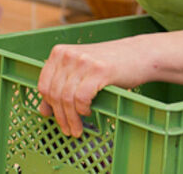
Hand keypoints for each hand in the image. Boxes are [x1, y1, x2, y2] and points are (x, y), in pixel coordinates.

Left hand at [37, 36, 152, 136]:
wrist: (139, 54)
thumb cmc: (109, 65)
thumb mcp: (80, 72)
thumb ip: (61, 86)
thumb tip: (44, 110)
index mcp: (58, 52)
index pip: (43, 84)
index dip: (47, 104)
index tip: (52, 117)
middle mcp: (67, 55)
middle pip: (54, 93)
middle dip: (59, 116)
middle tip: (68, 130)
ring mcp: (83, 61)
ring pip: (67, 97)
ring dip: (71, 118)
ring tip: (77, 129)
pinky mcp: (99, 70)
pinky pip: (81, 97)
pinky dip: (82, 109)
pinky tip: (88, 112)